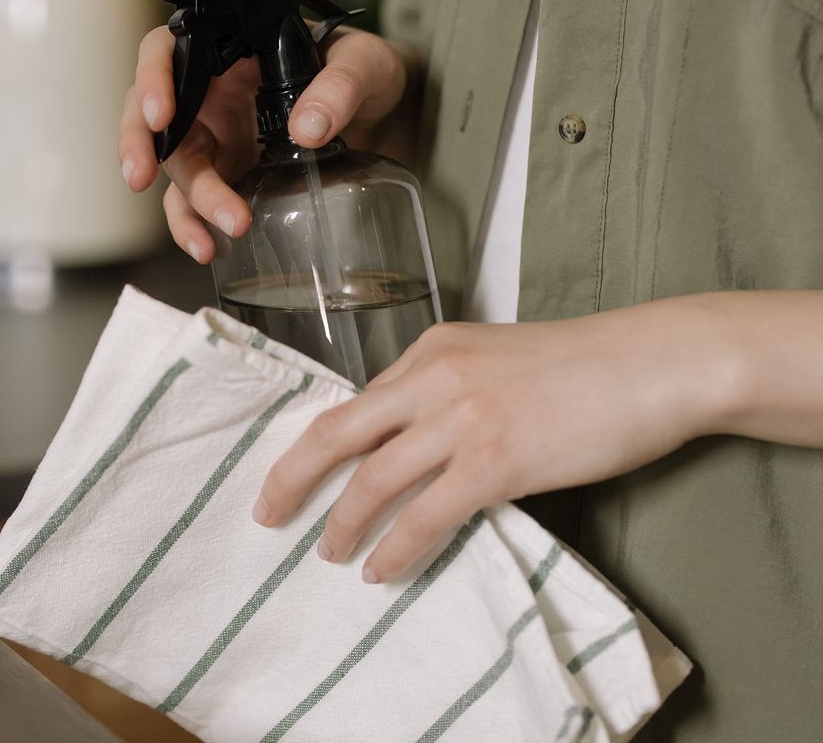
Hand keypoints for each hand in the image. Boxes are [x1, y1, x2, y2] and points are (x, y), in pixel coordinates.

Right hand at [117, 24, 412, 262]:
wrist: (384, 110)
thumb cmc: (366, 70)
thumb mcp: (365, 64)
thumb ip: (341, 86)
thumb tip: (307, 128)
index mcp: (230, 48)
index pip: (169, 50)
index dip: (152, 77)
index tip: (160, 113)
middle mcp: (212, 91)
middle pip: (154, 114)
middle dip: (143, 146)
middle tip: (140, 177)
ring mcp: (218, 136)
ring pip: (176, 166)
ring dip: (185, 203)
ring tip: (210, 239)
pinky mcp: (229, 174)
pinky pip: (195, 202)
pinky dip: (194, 226)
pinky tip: (209, 249)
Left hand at [252, 297, 745, 583]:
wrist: (648, 364)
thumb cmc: (581, 363)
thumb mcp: (497, 358)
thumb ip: (448, 387)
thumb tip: (413, 440)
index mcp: (433, 347)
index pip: (360, 401)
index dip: (321, 443)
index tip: (298, 471)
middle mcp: (434, 377)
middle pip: (339, 431)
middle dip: (293, 475)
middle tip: (268, 512)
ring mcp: (462, 418)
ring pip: (374, 479)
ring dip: (343, 522)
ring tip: (330, 552)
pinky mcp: (496, 461)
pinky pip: (426, 515)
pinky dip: (396, 548)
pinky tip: (383, 569)